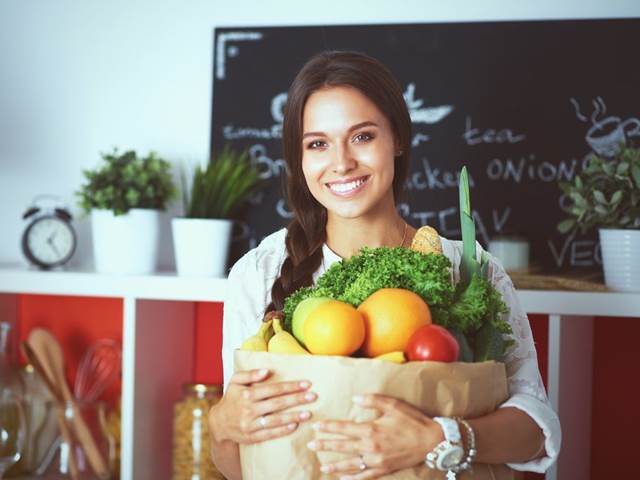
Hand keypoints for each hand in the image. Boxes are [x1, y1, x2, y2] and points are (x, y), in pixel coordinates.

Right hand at [208, 368, 316, 444]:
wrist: (218, 423)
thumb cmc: (231, 398)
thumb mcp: (235, 381)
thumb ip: (250, 374)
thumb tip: (267, 371)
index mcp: (246, 394)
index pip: (273, 389)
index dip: (290, 386)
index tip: (306, 383)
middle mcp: (249, 409)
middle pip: (277, 403)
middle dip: (296, 399)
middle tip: (313, 396)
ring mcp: (250, 424)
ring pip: (275, 420)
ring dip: (293, 416)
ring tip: (308, 413)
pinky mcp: (251, 437)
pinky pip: (269, 434)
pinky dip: (282, 430)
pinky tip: (294, 426)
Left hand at [308, 394, 443, 478]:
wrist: (432, 441)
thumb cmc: (412, 420)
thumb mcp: (393, 404)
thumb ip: (372, 400)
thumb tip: (354, 398)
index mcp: (371, 429)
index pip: (343, 428)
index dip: (329, 427)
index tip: (316, 426)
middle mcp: (371, 447)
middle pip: (343, 447)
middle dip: (326, 445)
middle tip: (311, 444)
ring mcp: (377, 461)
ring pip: (351, 464)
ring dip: (335, 465)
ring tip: (322, 466)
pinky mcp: (384, 469)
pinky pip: (365, 476)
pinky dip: (353, 478)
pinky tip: (343, 479)